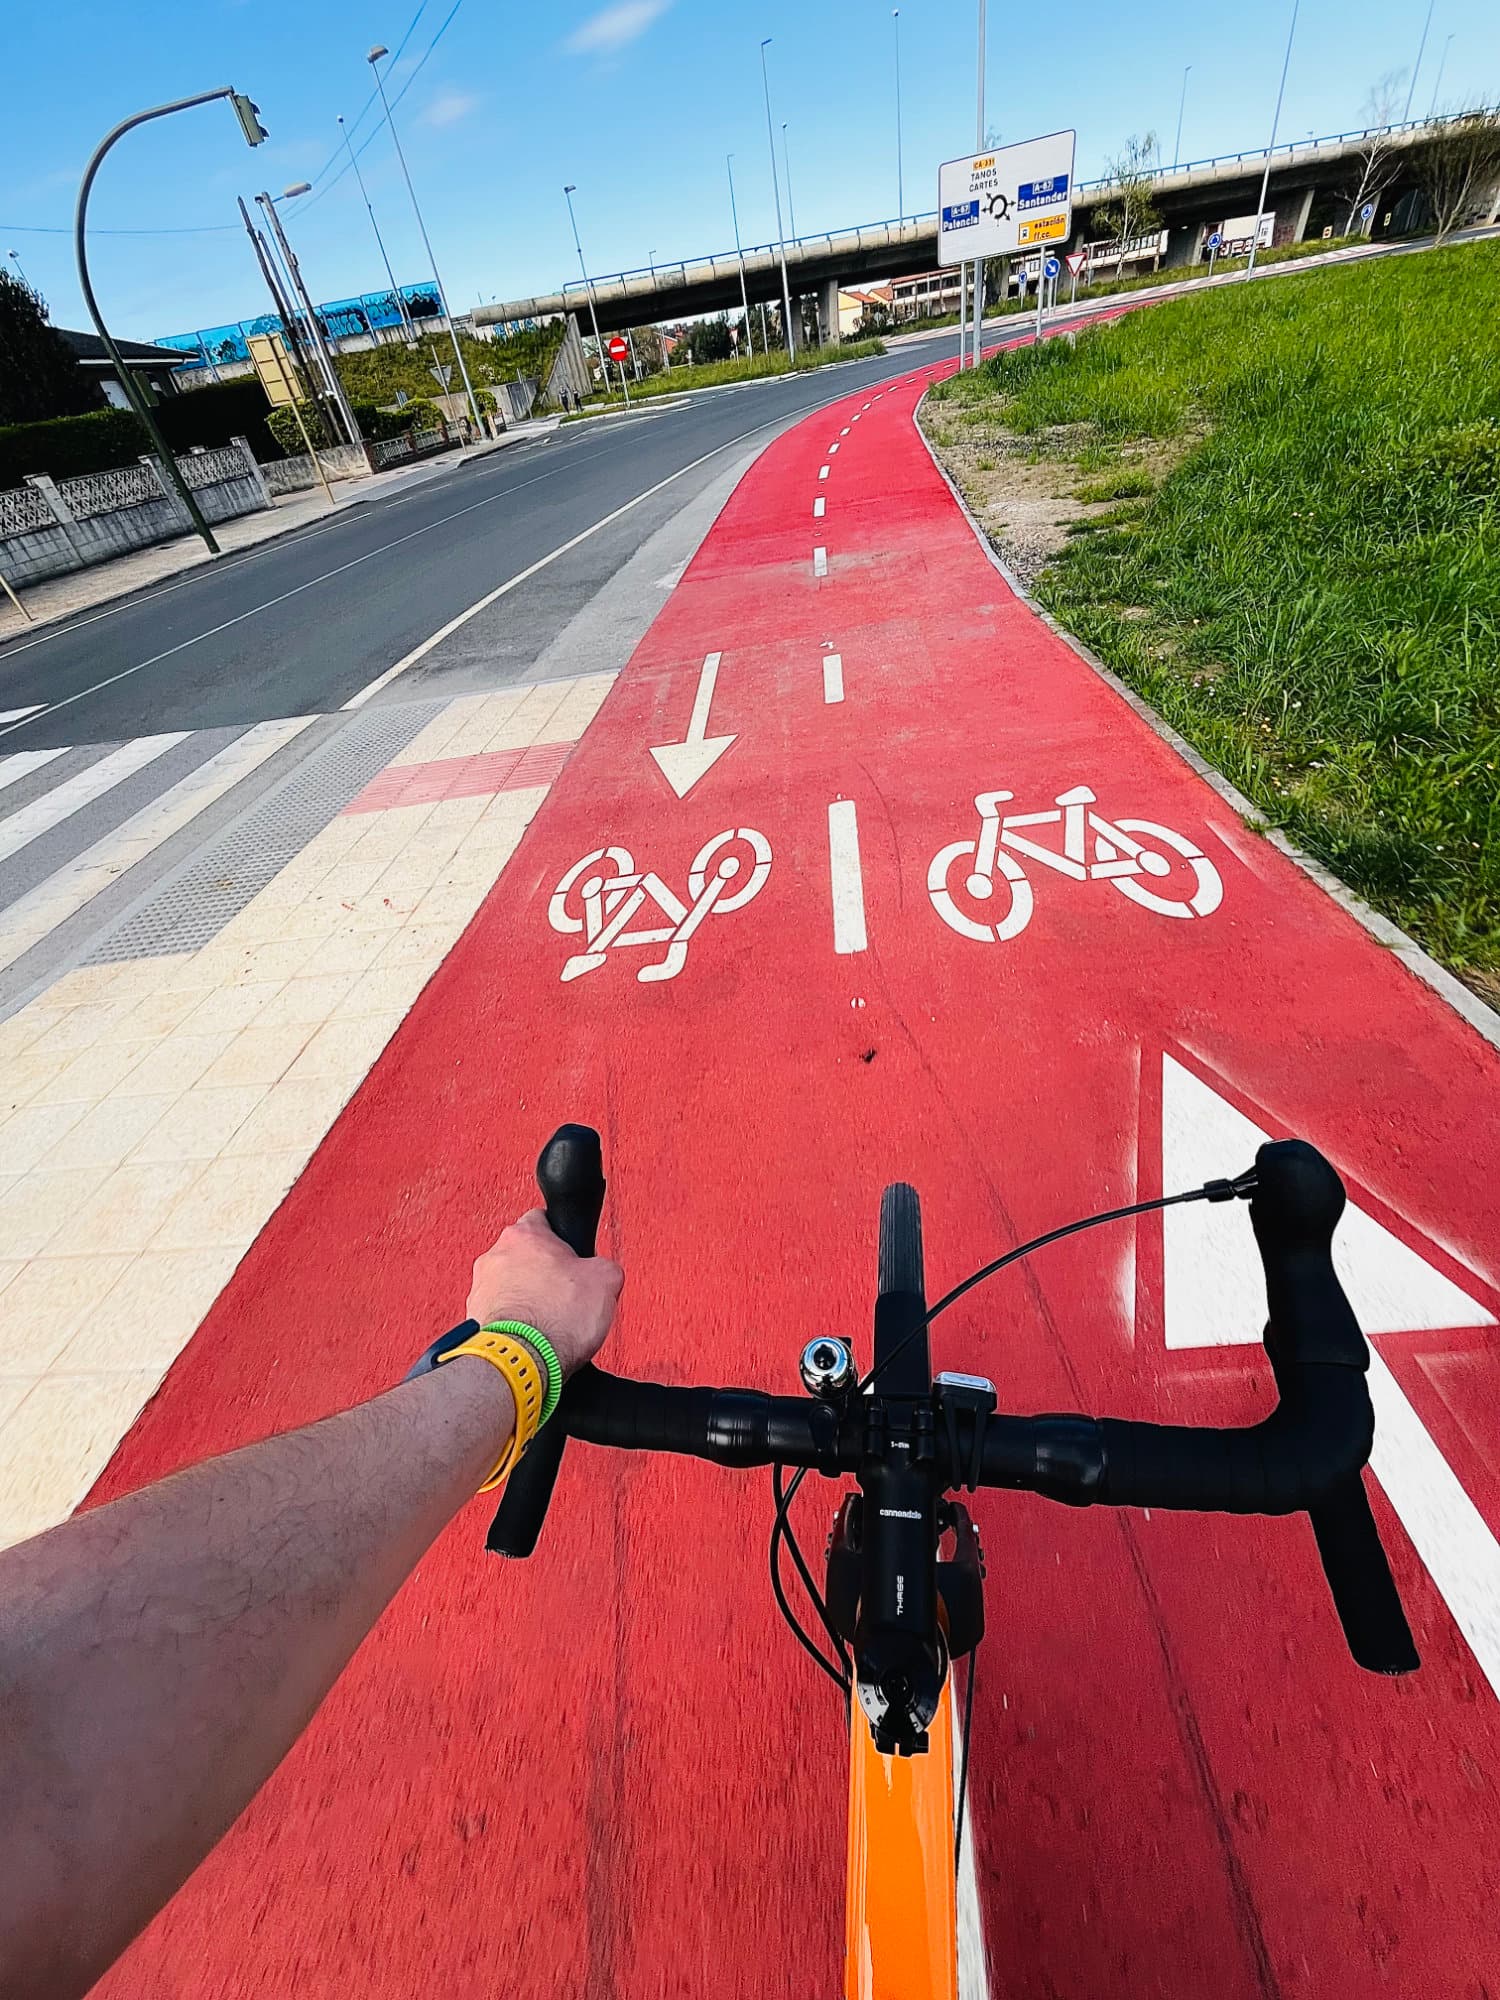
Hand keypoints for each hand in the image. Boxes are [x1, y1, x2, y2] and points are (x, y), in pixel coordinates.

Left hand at [466, 1209, 623, 1378]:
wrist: (524, 1360)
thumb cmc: (556, 1319)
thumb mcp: (606, 1280)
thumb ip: (604, 1266)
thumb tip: (602, 1273)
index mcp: (524, 1234)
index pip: (543, 1220)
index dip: (562, 1239)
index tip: (571, 1255)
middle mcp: (495, 1255)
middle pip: (526, 1255)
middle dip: (544, 1272)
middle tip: (565, 1293)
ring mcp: (481, 1287)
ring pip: (510, 1284)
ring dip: (527, 1298)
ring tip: (550, 1320)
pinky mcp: (474, 1317)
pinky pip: (500, 1312)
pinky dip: (514, 1321)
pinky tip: (533, 1335)